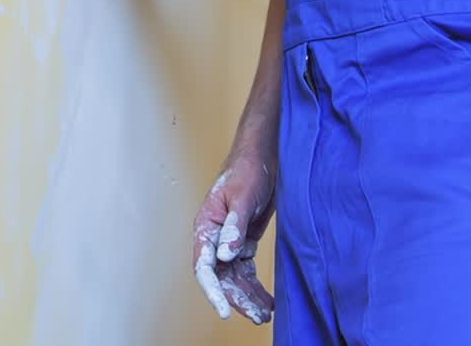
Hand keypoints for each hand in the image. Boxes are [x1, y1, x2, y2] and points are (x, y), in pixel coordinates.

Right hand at [192, 151, 275, 324]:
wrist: (264, 155)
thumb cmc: (248, 169)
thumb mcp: (243, 197)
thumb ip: (234, 227)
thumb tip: (225, 256)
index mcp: (207, 225)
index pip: (204, 266)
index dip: (213, 291)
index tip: (224, 311)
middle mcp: (215, 237)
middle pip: (221, 277)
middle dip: (238, 298)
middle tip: (257, 315)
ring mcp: (229, 240)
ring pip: (234, 277)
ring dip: (248, 296)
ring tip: (265, 313)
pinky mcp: (243, 241)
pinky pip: (246, 270)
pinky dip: (254, 285)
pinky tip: (266, 299)